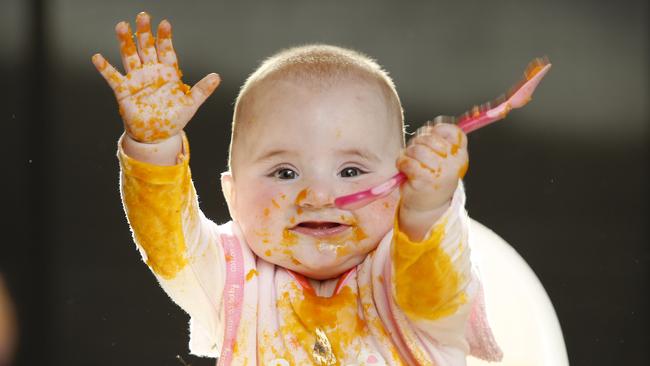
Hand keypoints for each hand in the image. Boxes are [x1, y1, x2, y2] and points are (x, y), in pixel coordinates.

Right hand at [91, 12, 219, 142]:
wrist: (157, 136)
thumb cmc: (174, 118)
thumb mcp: (191, 104)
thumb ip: (202, 90)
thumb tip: (217, 76)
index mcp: (167, 73)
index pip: (166, 50)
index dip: (165, 38)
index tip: (165, 24)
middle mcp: (150, 72)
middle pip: (146, 48)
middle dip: (144, 33)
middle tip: (143, 16)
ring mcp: (136, 80)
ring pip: (130, 56)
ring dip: (125, 42)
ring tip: (121, 26)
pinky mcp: (123, 91)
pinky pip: (113, 77)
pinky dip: (105, 68)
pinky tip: (97, 57)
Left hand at [396, 123, 467, 238]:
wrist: (428, 206)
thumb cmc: (432, 177)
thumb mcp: (443, 159)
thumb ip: (440, 141)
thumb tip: (431, 126)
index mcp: (460, 154)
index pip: (452, 130)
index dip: (435, 131)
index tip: (429, 140)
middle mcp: (454, 162)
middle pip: (429, 138)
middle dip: (417, 144)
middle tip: (415, 155)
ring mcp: (441, 172)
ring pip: (417, 149)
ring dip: (408, 155)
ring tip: (410, 164)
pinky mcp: (425, 180)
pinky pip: (407, 162)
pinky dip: (401, 164)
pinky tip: (405, 171)